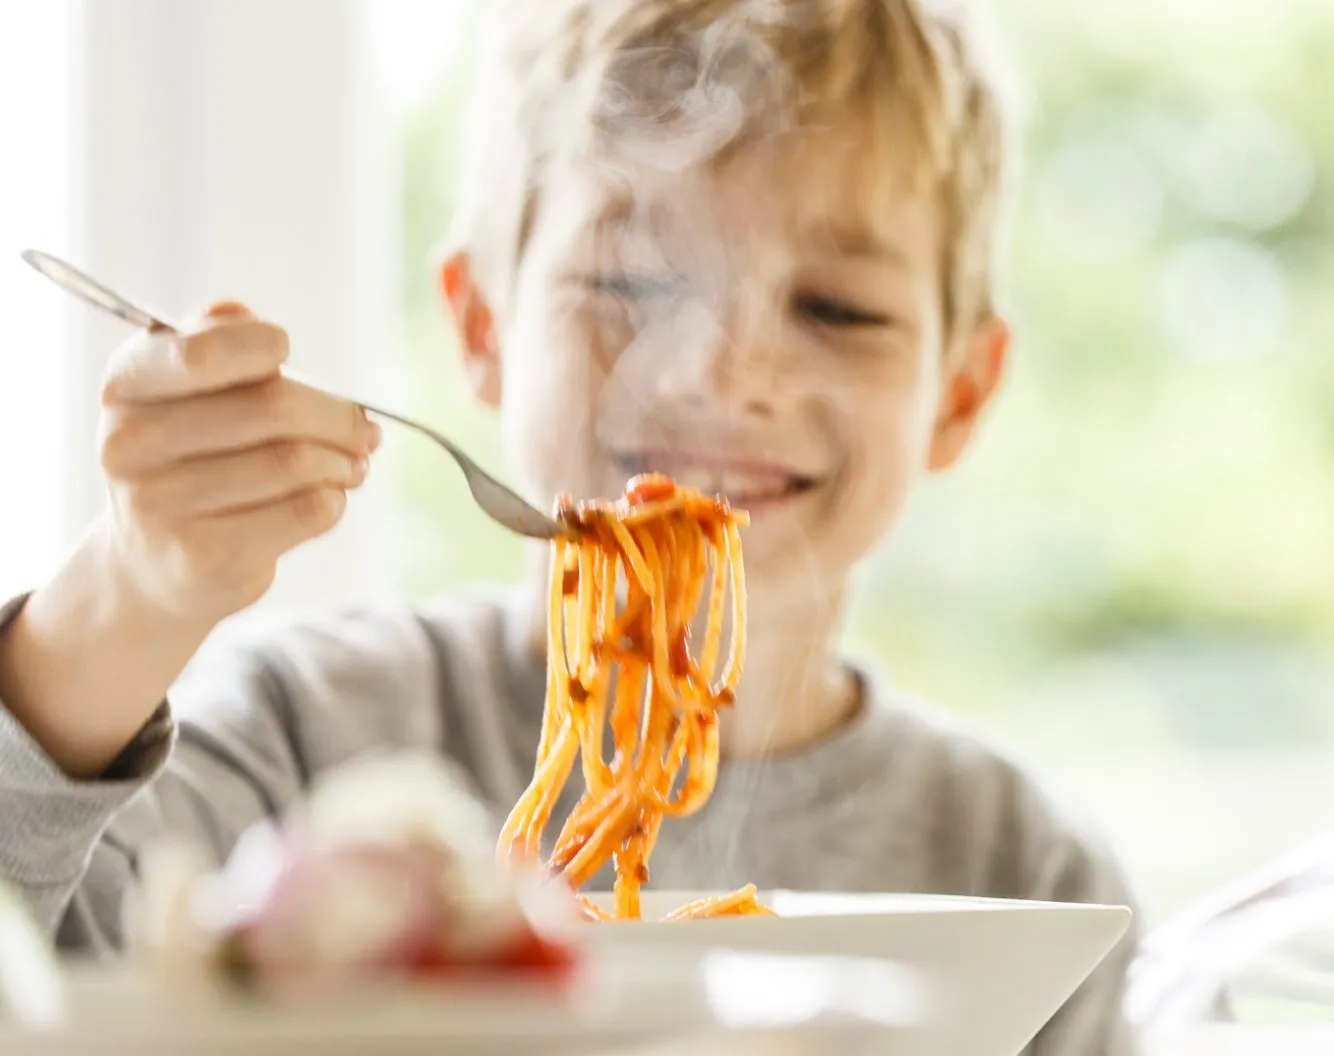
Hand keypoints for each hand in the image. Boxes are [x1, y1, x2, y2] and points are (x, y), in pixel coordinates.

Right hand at [97, 301, 379, 625]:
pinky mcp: (205, 555)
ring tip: (355, 464)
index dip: (260, 345)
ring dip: (344, 461)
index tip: (286, 351)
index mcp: (127, 387)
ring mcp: (162, 506)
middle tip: (366, 430)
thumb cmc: (188, 460)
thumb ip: (212, 343)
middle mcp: (132, 445)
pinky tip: (332, 497)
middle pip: (273, 409)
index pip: (203, 352)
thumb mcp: (183, 393)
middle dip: (338, 417)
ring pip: (296, 462)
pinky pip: (305, 511)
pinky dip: (335, 499)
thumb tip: (237, 312)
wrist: (154, 563)